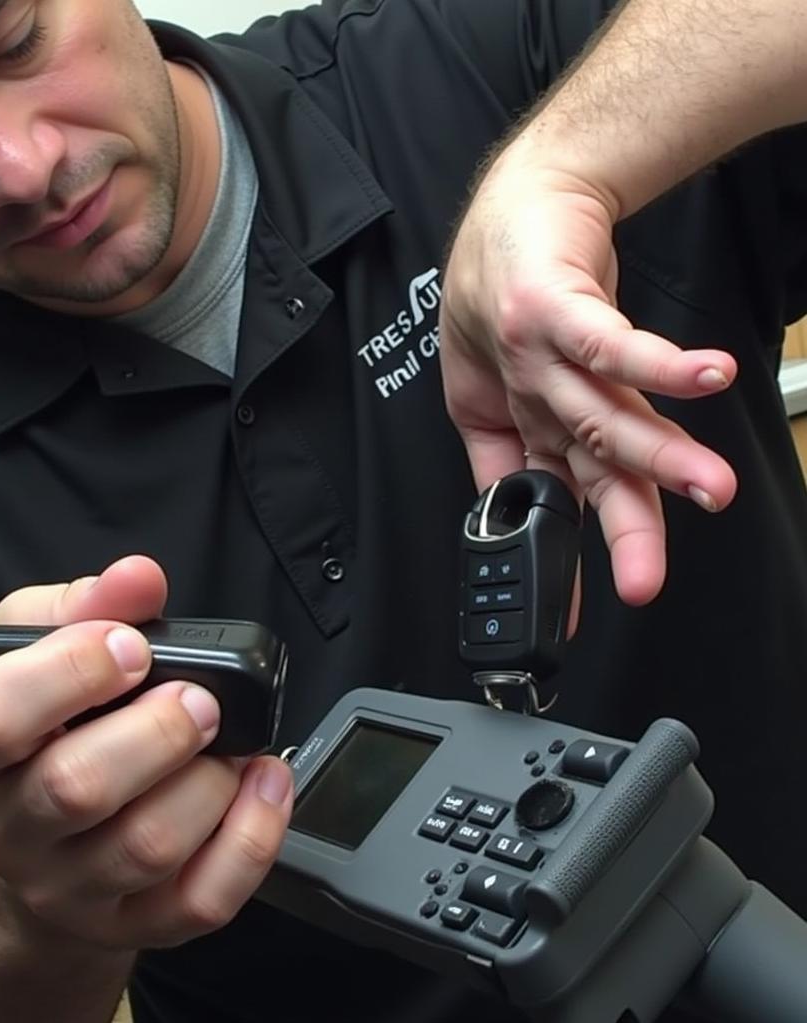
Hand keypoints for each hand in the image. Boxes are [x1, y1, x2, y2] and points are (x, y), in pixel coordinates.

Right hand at [0, 555, 292, 951]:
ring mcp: (69, 885)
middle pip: (77, 788)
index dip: (70, 671)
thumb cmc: (39, 725)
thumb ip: (81, 605)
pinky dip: (252, 835)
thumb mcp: (33, 648)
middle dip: (158, 729)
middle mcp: (8, 827)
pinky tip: (262, 782)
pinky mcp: (133, 922)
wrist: (38, 840)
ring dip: (210, 779)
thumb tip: (138, 578)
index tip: (130, 645)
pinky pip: (202, 897)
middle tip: (197, 698)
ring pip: (149, 845)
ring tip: (226, 740)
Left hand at [438, 155, 737, 604]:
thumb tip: (568, 491)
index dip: (570, 555)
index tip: (589, 608)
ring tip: (713, 488)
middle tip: (646, 582)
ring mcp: (539, 356)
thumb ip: (542, 436)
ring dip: (659, 455)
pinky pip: (610, 342)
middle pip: (587, 470)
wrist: (519, 207)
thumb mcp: (516, 379)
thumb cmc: (517, 293)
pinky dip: (659, 363)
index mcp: (534, 421)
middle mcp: (536, 398)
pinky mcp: (554, 307)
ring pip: (602, 416)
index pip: (558, 499)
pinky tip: (704, 378)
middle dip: (623, 528)